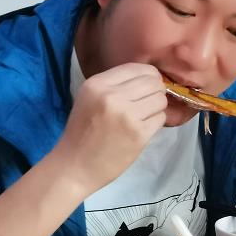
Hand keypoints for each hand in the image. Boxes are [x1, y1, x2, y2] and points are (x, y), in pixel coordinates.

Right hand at [54, 63, 166, 194]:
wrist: (74, 167)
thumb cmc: (82, 132)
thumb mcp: (90, 98)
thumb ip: (115, 84)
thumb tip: (150, 76)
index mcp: (98, 84)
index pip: (137, 68)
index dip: (148, 76)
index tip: (146, 87)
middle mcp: (112, 96)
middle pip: (153, 82)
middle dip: (155, 91)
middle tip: (147, 103)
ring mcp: (127, 115)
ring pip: (160, 99)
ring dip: (157, 107)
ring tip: (144, 116)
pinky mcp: (139, 134)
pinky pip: (161, 118)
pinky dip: (156, 122)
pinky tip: (143, 128)